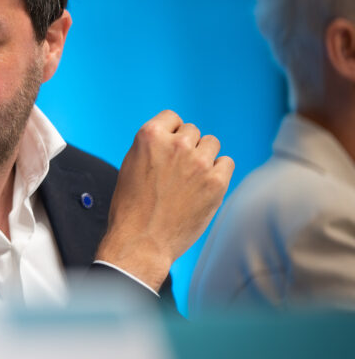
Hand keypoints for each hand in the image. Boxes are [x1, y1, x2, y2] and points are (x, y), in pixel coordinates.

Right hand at [95, 110, 233, 290]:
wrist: (141, 240)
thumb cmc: (132, 206)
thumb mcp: (132, 165)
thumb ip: (154, 146)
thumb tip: (177, 137)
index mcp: (150, 135)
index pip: (172, 117)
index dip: (170, 133)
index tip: (167, 150)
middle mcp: (176, 144)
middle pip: (193, 131)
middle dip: (186, 147)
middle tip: (176, 172)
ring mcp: (198, 163)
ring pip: (211, 144)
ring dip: (203, 157)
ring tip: (189, 179)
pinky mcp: (215, 182)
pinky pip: (226, 163)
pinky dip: (217, 172)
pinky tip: (203, 187)